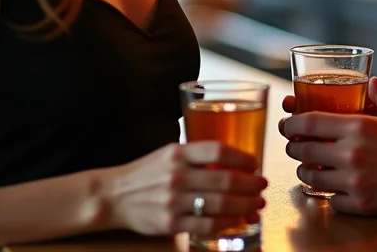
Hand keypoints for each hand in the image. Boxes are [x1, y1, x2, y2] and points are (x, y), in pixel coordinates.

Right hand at [99, 141, 266, 235]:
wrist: (114, 196)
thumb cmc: (147, 173)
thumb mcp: (169, 153)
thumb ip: (197, 155)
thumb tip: (234, 161)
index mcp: (178, 153)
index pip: (218, 150)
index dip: (242, 157)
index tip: (254, 163)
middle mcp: (177, 175)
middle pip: (225, 180)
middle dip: (251, 184)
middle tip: (262, 185)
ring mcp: (174, 201)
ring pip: (221, 204)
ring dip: (245, 205)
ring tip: (257, 204)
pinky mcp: (171, 223)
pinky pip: (207, 225)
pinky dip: (228, 223)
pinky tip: (237, 220)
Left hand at [279, 78, 376, 216]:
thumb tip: (371, 81)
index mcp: (359, 127)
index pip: (309, 123)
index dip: (292, 123)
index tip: (288, 124)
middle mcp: (352, 153)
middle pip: (303, 150)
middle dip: (294, 147)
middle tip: (295, 146)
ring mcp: (355, 181)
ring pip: (311, 178)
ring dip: (306, 171)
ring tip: (310, 167)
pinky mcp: (361, 203)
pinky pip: (331, 200)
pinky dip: (329, 194)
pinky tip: (333, 187)